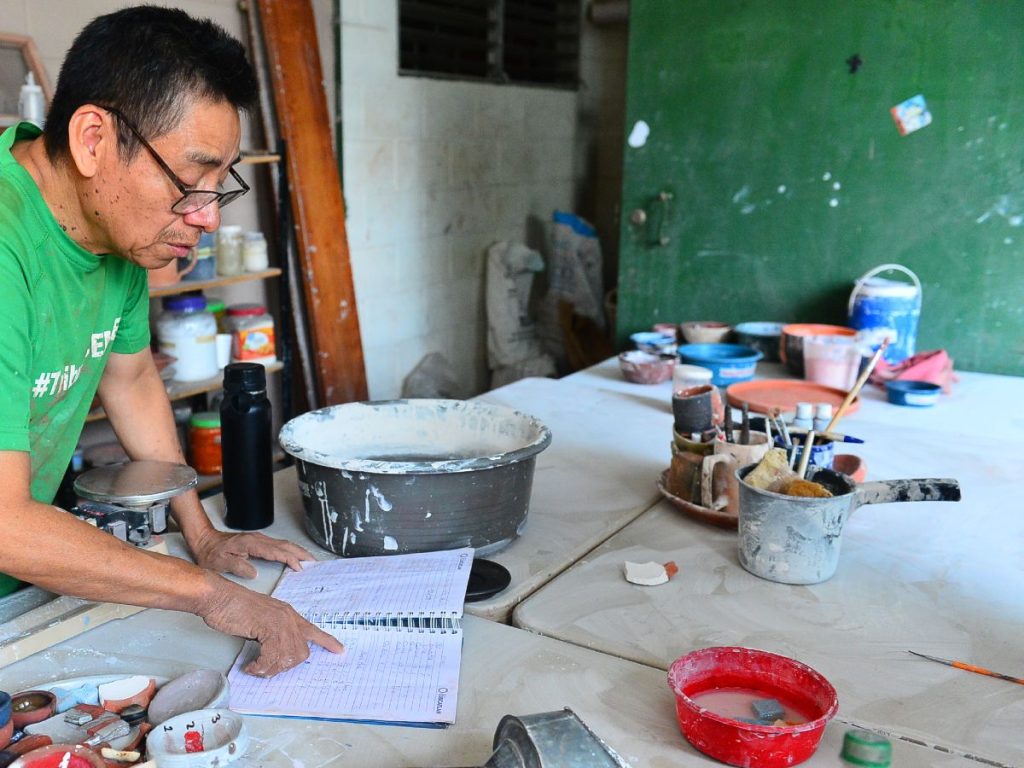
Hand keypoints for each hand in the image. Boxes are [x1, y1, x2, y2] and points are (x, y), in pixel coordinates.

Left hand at [190, 528, 314, 578]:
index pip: (276, 551)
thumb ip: (237, 567)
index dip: (290, 559)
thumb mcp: (219, 563)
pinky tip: (294, 556)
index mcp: (251, 544)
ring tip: (309, 560)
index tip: (300, 568)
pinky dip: (290, 550)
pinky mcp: (258, 541)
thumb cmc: (210, 553)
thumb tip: (254, 573)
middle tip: (314, 563)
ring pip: (284, 544)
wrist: (203, 540)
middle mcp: (257, 539)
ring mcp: (259, 539)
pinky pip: (279, 545)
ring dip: (298, 551)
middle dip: (301, 553)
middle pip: (285, 545)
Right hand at [197, 575, 343, 676]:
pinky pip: (271, 656)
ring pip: (287, 657)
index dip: (327, 642)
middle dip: (284, 666)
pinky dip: (260, 666)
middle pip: (301, 653)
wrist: (219, 597)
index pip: (313, 630)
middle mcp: (288, 617)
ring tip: (255, 667)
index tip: (340, 650)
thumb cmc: (234, 609)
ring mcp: (279, 621)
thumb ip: (272, 635)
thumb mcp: (259, 622)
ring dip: (270, 669)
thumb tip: (275, 656)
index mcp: (288, 614)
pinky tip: (251, 665)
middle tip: (265, 668)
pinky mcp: (267, 627)